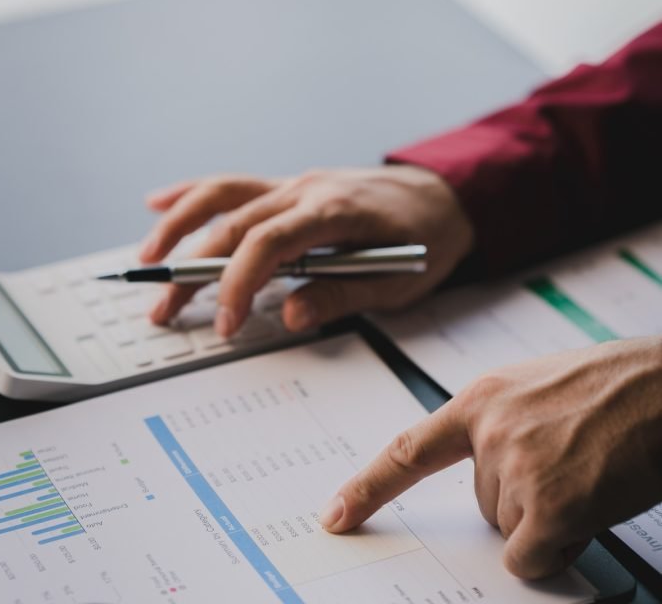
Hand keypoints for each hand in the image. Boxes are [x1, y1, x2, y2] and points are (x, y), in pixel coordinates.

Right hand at [139, 166, 473, 334]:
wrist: (445, 194)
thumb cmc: (426, 239)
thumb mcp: (397, 281)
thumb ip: (341, 295)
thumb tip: (288, 316)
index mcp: (333, 212)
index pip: (267, 243)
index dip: (236, 282)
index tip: (222, 323)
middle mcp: (305, 190)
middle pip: (232, 225)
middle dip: (191, 270)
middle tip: (164, 311)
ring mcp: (294, 183)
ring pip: (221, 195)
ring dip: (178, 224)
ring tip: (146, 258)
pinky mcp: (288, 186)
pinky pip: (233, 184)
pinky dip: (193, 193)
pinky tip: (159, 202)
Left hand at [318, 336, 661, 579]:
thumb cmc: (608, 387)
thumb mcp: (534, 391)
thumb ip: (496, 430)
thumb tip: (486, 486)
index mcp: (479, 399)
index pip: (407, 452)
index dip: (368, 488)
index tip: (336, 515)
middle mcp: (490, 432)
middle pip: (481, 502)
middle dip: (520, 498)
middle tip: (568, 464)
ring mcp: (518, 468)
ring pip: (510, 529)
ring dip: (545, 518)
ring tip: (586, 474)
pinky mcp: (551, 506)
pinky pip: (531, 558)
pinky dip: (556, 548)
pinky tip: (586, 507)